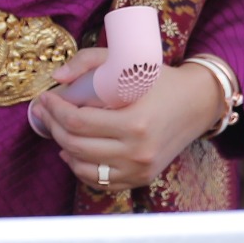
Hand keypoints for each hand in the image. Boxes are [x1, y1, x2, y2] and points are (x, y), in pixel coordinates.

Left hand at [35, 61, 227, 192]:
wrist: (198, 103)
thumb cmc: (161, 80)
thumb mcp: (129, 62)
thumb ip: (89, 61)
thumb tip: (57, 78)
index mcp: (134, 123)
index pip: (77, 122)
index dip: (54, 110)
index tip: (45, 98)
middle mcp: (137, 151)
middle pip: (75, 145)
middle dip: (52, 126)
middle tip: (45, 111)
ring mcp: (140, 169)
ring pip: (82, 168)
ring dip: (62, 148)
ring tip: (57, 129)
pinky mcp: (142, 178)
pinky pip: (100, 181)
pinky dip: (80, 168)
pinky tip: (72, 152)